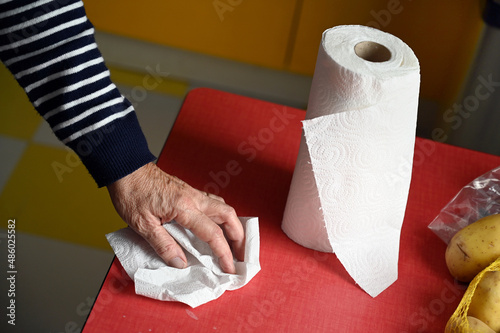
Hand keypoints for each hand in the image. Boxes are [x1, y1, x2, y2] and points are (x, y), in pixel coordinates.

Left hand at [107, 162, 244, 273]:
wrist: (126, 169)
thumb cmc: (132, 193)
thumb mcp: (142, 225)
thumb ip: (163, 245)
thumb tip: (180, 263)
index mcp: (185, 207)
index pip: (213, 233)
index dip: (224, 253)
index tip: (228, 268)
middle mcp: (194, 198)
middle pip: (229, 215)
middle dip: (239, 236)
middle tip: (241, 254)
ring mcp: (193, 193)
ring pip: (223, 207)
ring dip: (232, 224)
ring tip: (233, 242)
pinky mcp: (188, 192)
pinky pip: (212, 203)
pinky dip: (220, 216)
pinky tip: (216, 225)